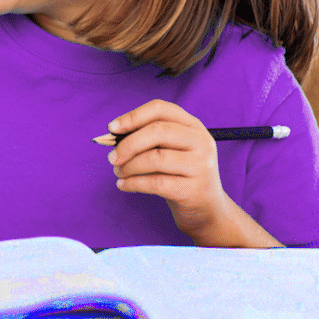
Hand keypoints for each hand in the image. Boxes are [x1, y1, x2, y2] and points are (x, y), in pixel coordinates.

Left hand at [107, 99, 277, 245]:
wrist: (207, 210)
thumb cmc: (178, 174)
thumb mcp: (168, 150)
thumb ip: (146, 138)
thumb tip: (112, 134)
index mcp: (193, 126)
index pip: (161, 109)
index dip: (133, 116)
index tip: (112, 128)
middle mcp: (202, 142)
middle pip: (157, 131)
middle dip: (127, 144)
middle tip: (111, 157)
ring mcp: (201, 166)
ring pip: (155, 158)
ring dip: (128, 165)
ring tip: (118, 172)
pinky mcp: (194, 190)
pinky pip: (156, 183)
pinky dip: (133, 183)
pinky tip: (122, 185)